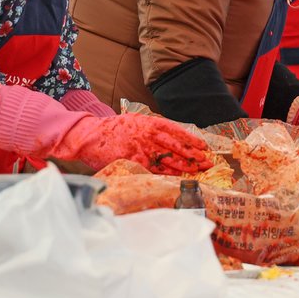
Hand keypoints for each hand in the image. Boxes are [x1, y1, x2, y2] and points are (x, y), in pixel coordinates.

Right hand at [54, 113, 212, 174]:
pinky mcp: (132, 160)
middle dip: (193, 155)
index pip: (177, 131)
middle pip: (176, 146)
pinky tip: (177, 177)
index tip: (204, 147)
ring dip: (184, 166)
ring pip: (167, 159)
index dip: (192, 140)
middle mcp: (148, 134)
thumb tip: (173, 137)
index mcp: (150, 123)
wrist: (91, 135)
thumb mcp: (136, 121)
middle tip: (207, 162)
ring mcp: (140, 148)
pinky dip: (166, 173)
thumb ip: (153, 128)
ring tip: (197, 171)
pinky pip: (153, 168)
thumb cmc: (115, 129)